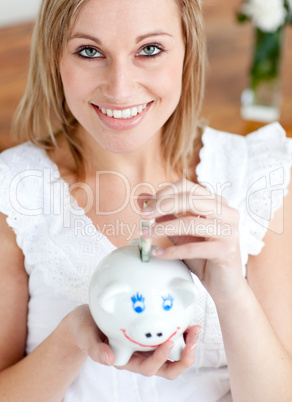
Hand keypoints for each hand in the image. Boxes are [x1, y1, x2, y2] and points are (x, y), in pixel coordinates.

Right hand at [62, 305, 199, 378]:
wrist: (83, 320)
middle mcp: (139, 356)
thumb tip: (110, 361)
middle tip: (193, 339)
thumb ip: (95, 349)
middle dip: (183, 357)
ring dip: (186, 344)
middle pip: (167, 367)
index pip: (148, 367)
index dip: (161, 359)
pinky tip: (184, 314)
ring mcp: (146, 346)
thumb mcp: (85, 336)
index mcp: (126, 359)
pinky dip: (179, 329)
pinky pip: (167, 334)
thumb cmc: (84, 329)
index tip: (168, 341)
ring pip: (172, 353)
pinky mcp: (148, 333)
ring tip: (195, 328)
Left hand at [139, 179, 244, 303]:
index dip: (163, 193)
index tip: (145, 206)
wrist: (225, 285)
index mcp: (216, 202)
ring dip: (163, 228)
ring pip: (190, 223)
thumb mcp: (181, 233)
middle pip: (190, 199)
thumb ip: (165, 215)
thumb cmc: (204, 257)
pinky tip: (158, 254)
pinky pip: (193, 248)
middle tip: (143, 216)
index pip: (187, 187)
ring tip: (145, 235)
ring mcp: (229, 231)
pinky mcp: (226, 251)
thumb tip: (142, 199)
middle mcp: (227, 212)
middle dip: (162, 205)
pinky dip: (173, 251)